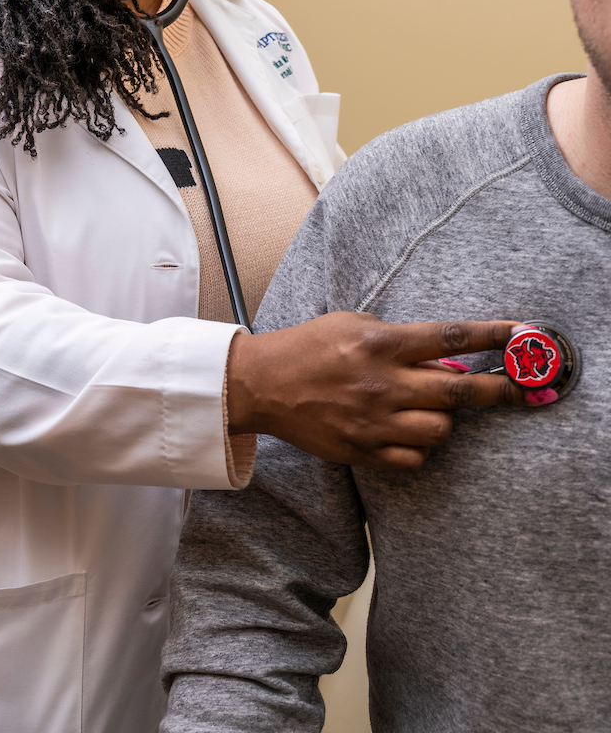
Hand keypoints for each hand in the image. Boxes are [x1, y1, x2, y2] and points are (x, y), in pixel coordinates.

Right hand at [226, 312, 523, 471]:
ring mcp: (373, 421)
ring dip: (446, 419)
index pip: (451, 338)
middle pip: (458, 391)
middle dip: (497, 389)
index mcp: (381, 344)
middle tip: (518, 389)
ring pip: (440, 430)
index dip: (492, 336)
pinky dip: (419, 449)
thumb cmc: (309, 347)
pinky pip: (413, 460)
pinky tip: (407, 433)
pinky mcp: (362, 450)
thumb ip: (400, 339)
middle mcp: (382, 383)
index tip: (520, 335)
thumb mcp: (354, 324)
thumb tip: (445, 358)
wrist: (263, 384)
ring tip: (432, 408)